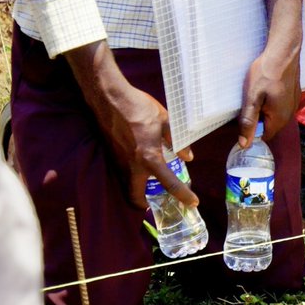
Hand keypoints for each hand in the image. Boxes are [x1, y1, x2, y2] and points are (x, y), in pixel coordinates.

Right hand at [65, 41, 196, 209]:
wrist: (111, 99)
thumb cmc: (140, 108)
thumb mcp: (166, 121)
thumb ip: (178, 141)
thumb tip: (188, 157)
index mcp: (149, 158)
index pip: (169, 184)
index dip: (183, 195)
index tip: (193, 203)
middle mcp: (132, 165)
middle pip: (135, 196)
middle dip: (144, 204)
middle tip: (157, 203)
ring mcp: (119, 162)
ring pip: (126, 186)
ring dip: (136, 191)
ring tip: (150, 188)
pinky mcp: (111, 156)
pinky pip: (122, 173)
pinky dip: (130, 177)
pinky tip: (140, 167)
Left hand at [239, 0, 302, 146]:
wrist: (284, 51)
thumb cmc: (266, 73)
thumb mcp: (251, 98)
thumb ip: (248, 122)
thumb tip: (244, 144)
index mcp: (279, 118)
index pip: (262, 136)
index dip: (250, 131)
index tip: (242, 117)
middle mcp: (289, 114)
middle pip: (269, 126)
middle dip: (257, 118)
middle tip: (248, 102)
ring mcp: (293, 104)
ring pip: (274, 115)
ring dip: (264, 109)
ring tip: (257, 93)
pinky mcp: (294, 94)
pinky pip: (281, 105)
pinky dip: (272, 101)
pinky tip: (267, 88)